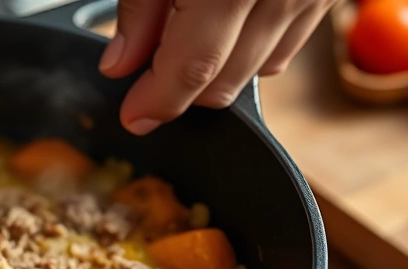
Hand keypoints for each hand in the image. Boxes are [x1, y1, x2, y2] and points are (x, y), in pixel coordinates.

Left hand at [99, 0, 337, 134]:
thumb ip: (140, 9)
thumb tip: (119, 65)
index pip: (193, 68)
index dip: (157, 101)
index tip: (133, 117)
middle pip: (227, 81)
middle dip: (181, 91)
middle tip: (146, 75)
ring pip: (261, 70)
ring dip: (218, 70)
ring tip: (187, 26)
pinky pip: (288, 43)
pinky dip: (253, 47)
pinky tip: (225, 22)